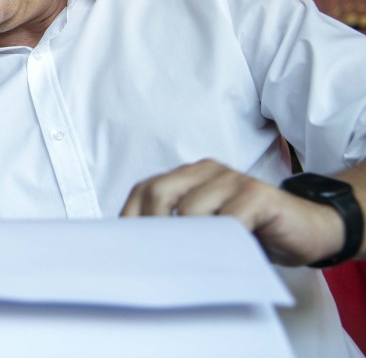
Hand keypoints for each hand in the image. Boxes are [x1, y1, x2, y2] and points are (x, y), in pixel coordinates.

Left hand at [119, 158, 344, 265]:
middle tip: (154, 259)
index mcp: (188, 175)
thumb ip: (179, 227)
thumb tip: (139, 250)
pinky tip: (221, 258)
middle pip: (159, 192)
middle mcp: (206, 171)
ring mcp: (232, 179)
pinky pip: (229, 219)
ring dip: (185, 241)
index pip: (144, 190)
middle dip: (151, 228)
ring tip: (187, 265)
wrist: (308, 228)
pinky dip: (219, 242)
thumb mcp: (207, 228)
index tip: (128, 250)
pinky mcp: (258, 194)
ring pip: (191, 209)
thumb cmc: (251, 231)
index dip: (131, 219)